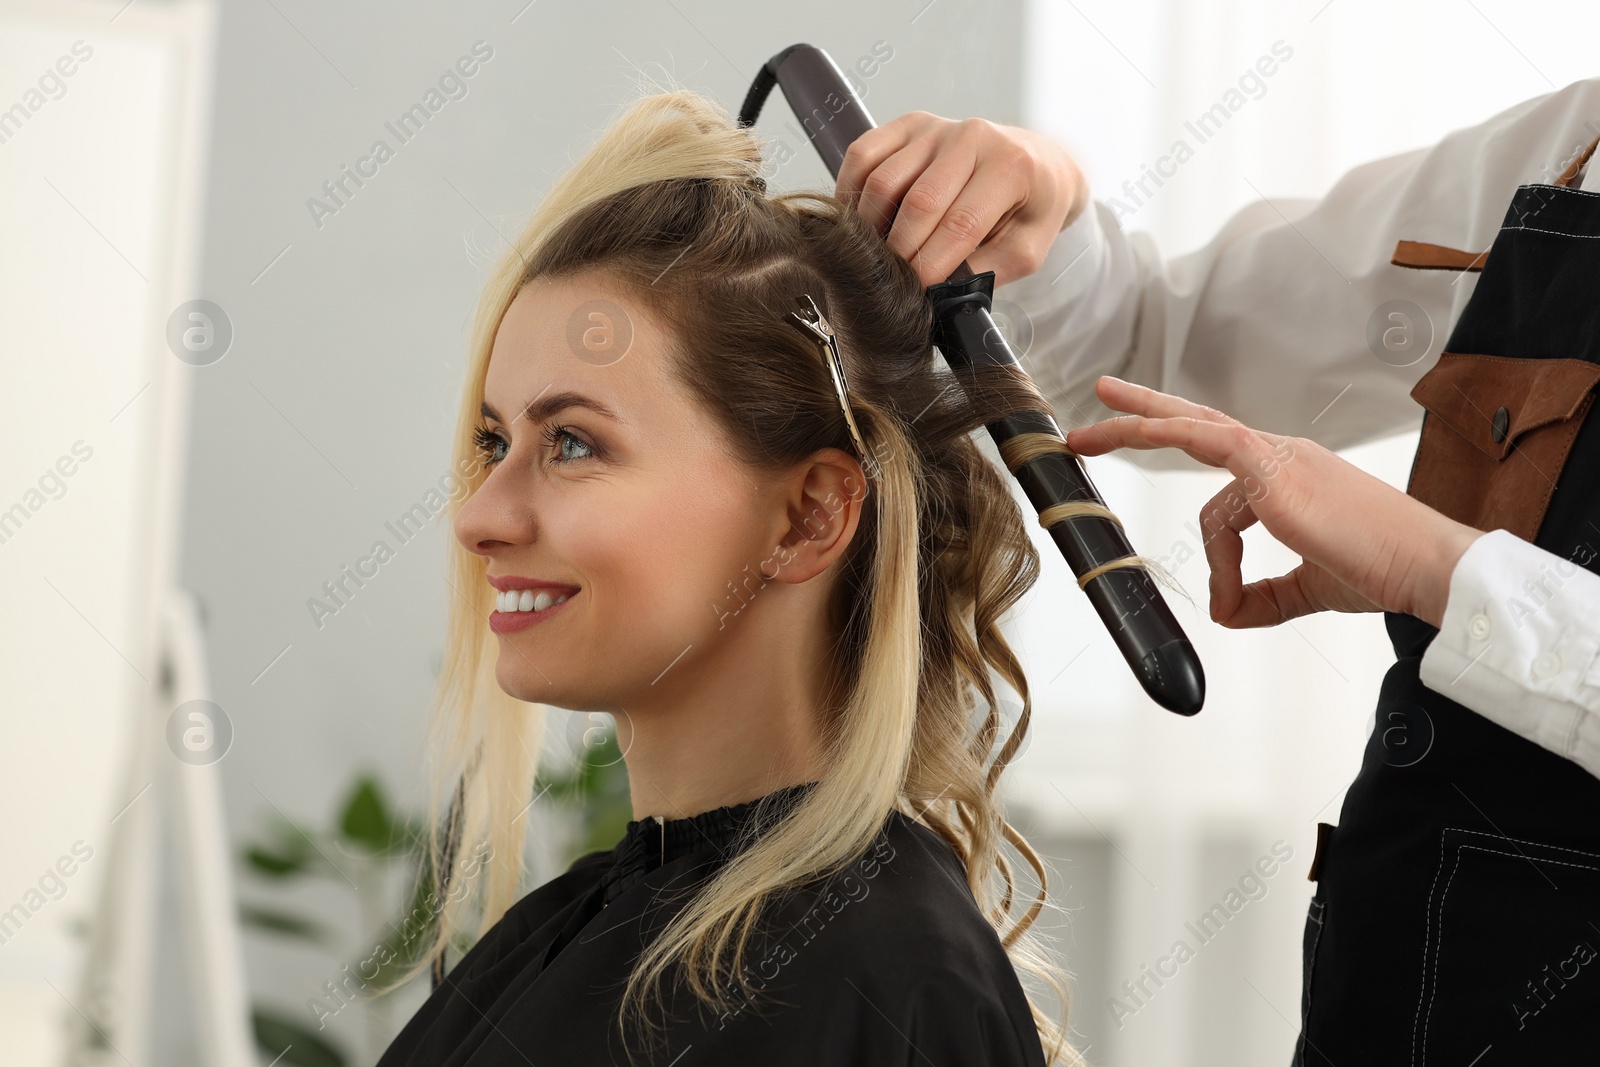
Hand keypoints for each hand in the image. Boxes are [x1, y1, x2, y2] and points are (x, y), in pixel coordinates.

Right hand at [834, 112, 1088, 288]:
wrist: (1036, 162)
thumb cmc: (1031, 208)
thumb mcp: (1027, 250)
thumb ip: (987, 271)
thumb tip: (939, 291)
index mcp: (1010, 167)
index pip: (961, 223)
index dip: (932, 264)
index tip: (916, 292)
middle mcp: (972, 137)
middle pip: (918, 202)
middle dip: (900, 252)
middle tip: (895, 281)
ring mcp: (936, 127)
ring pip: (883, 180)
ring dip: (872, 226)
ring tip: (879, 253)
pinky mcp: (908, 124)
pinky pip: (863, 155)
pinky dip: (851, 191)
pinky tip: (862, 220)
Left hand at [1063, 376, 1486, 628]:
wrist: (1427, 569)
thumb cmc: (1383, 571)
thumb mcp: (1309, 588)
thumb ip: (1263, 597)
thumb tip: (1224, 614)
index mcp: (1291, 474)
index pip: (1224, 470)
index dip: (1207, 520)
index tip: (1219, 583)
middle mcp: (1283, 455)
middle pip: (1198, 420)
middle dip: (1144, 410)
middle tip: (1099, 401)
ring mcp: (1279, 457)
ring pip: (1191, 431)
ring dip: (1133, 428)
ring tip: (1085, 438)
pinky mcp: (1275, 472)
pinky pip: (1209, 450)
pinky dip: (1193, 502)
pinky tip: (1209, 561)